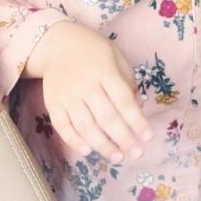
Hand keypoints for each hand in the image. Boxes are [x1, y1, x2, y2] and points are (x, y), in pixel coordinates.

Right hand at [25, 21, 152, 162]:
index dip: (137, 121)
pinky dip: (74, 141)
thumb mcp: (117, 57)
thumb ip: (128, 82)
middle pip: (106, 117)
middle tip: (136, 154)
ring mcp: (67, 95)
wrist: (57, 43)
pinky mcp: (52, 103)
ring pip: (85, 126)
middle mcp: (86, 85)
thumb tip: (139, 108)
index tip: (148, 137)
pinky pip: (62, 126)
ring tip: (117, 157)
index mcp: (105, 72)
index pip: (124, 101)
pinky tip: (88, 151)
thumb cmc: (94, 51)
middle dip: (123, 139)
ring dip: (102, 145)